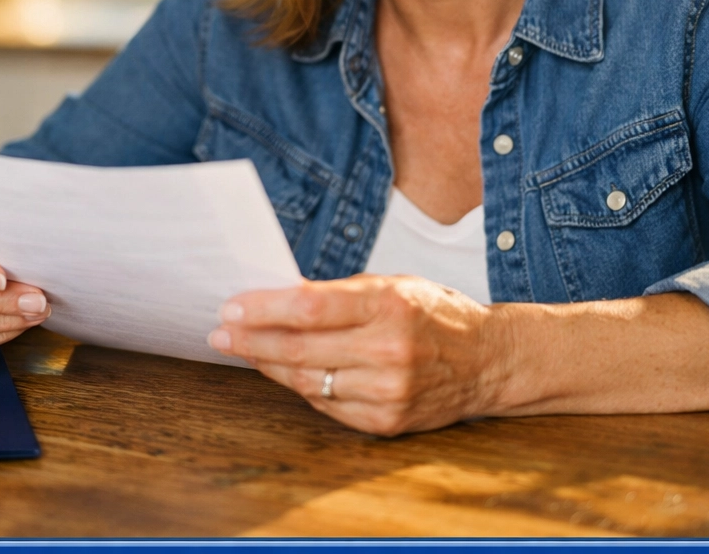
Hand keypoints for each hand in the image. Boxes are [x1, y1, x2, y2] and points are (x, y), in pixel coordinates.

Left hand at [207, 274, 511, 435]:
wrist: (488, 360)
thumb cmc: (434, 313)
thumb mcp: (391, 285)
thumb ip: (338, 295)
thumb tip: (275, 300)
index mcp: (389, 304)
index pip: (309, 308)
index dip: (263, 309)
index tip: (231, 306)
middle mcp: (389, 350)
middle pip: (300, 349)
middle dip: (251, 340)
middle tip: (220, 332)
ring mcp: (389, 391)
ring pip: (308, 381)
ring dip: (269, 365)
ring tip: (245, 349)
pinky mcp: (387, 422)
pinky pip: (327, 404)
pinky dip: (302, 386)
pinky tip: (285, 371)